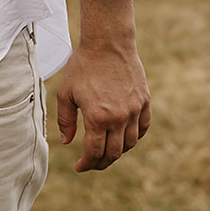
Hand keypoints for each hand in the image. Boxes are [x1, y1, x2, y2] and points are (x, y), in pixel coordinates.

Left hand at [55, 0, 150, 171]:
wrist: (107, 43)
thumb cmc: (83, 66)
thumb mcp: (66, 93)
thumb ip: (65, 120)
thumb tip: (67, 142)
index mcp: (98, 117)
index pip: (95, 153)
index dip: (86, 164)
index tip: (79, 167)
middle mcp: (119, 117)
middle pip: (114, 153)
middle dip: (101, 163)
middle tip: (92, 163)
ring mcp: (134, 110)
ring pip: (130, 143)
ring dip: (118, 152)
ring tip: (106, 150)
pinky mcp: (144, 101)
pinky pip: (143, 128)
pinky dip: (134, 137)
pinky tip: (124, 137)